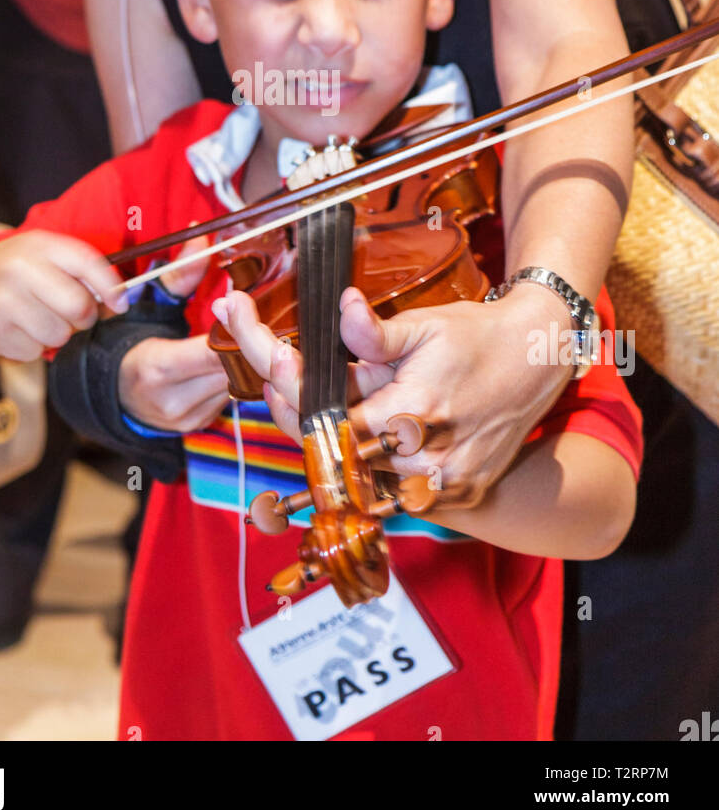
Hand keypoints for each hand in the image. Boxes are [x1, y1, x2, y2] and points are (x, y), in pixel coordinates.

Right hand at [0, 230, 129, 361]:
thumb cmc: (2, 272)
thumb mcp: (35, 255)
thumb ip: (75, 270)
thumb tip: (118, 301)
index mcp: (37, 243)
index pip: (90, 263)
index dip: (113, 288)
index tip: (120, 303)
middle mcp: (19, 267)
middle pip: (79, 307)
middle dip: (83, 318)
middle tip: (71, 315)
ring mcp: (2, 300)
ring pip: (59, 335)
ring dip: (54, 334)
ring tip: (34, 319)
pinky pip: (33, 352)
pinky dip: (29, 347)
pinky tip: (13, 330)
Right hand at [118, 230, 228, 431]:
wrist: (111, 389)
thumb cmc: (131, 339)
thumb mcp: (149, 303)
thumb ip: (180, 272)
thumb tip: (201, 234)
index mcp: (156, 367)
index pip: (211, 352)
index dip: (235, 330)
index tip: (246, 309)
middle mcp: (171, 400)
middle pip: (228, 370)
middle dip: (244, 344)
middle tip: (255, 320)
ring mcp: (185, 418)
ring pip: (233, 386)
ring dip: (242, 362)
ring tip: (243, 338)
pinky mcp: (196, 426)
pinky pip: (227, 398)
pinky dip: (233, 378)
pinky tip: (229, 361)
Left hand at [213, 283, 571, 507]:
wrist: (535, 360)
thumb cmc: (477, 338)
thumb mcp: (424, 326)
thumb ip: (374, 334)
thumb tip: (341, 311)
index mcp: (414, 418)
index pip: (329, 425)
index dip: (293, 397)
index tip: (274, 366)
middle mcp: (427, 466)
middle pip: (337, 458)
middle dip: (301, 419)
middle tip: (280, 383)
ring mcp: (443, 488)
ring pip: (360, 482)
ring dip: (331, 446)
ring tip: (312, 402)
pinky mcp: (456, 498)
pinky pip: (394, 493)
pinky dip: (369, 467)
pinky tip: (357, 433)